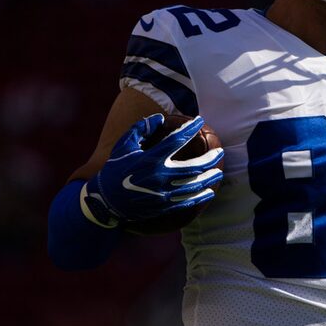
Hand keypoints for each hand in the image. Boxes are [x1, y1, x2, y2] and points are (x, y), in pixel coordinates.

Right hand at [81, 114, 223, 227]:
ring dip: (209, 179)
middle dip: (210, 159)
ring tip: (219, 172)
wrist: (105, 201)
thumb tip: (159, 118)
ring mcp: (162, 194)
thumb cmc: (115, 169)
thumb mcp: (123, 146)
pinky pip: (186, 202)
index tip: (200, 121)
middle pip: (193, 167)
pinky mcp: (162, 207)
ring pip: (193, 186)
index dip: (190, 128)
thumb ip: (140, 129)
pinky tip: (209, 192)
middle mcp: (159, 176)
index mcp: (150, 159)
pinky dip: (200, 197)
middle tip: (220, 152)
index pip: (176, 140)